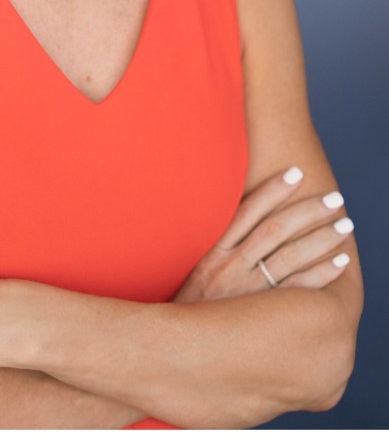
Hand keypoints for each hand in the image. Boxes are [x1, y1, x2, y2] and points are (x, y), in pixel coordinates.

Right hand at [172, 167, 353, 302]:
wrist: (178, 350)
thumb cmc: (189, 307)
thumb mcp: (193, 270)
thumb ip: (215, 246)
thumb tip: (241, 219)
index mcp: (213, 252)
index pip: (247, 211)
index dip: (272, 191)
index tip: (295, 173)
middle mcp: (231, 267)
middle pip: (276, 230)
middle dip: (308, 211)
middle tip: (335, 199)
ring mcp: (248, 292)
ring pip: (291, 257)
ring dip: (322, 239)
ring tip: (344, 225)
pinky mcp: (262, 317)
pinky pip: (299, 291)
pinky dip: (322, 274)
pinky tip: (340, 262)